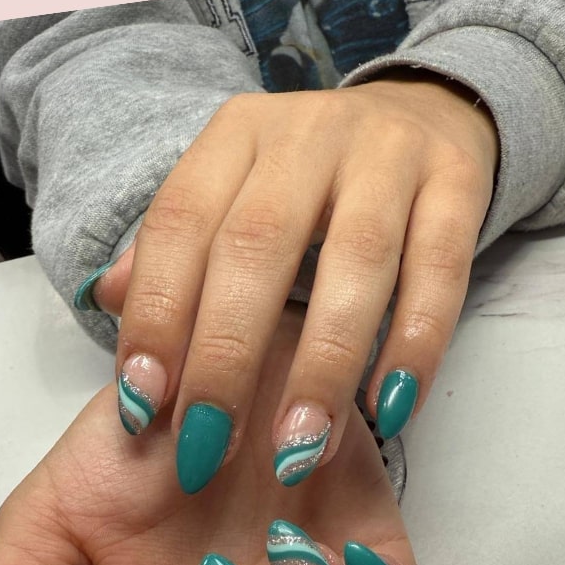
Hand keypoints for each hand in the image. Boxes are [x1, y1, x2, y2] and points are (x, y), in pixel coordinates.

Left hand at [91, 74, 497, 493]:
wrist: (429, 114)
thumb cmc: (311, 183)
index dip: (157, 316)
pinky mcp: (458, 186)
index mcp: (236, 136)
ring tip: (298, 450)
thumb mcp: (234, 195)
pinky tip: (388, 412)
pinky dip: (414, 347)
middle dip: (227, 357)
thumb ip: (175, 250)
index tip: (141, 405)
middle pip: (258, 246)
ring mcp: (389, 155)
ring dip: (322, 368)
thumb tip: (105, 299)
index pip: (180, 223)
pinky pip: (440, 273)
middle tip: (209, 449)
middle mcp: (308, 135)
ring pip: (356, 262)